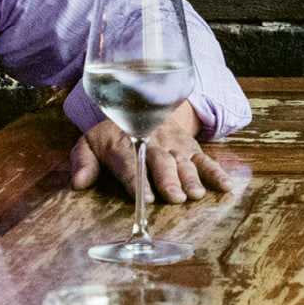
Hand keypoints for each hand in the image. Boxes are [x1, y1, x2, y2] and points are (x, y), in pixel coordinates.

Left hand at [71, 98, 238, 204]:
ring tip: (195, 195)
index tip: (143, 197)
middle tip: (174, 198)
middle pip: (160, 161)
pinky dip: (216, 172)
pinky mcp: (190, 146)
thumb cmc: (112, 135)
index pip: (129, 161)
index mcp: (123, 143)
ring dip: (190, 178)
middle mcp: (150, 142)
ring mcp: (173, 144)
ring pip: (183, 161)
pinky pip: (204, 159)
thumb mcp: (90, 142)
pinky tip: (225, 186)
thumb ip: (83, 162)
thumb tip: (78, 183)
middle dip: (168, 179)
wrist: (140, 106)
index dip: (136, 179)